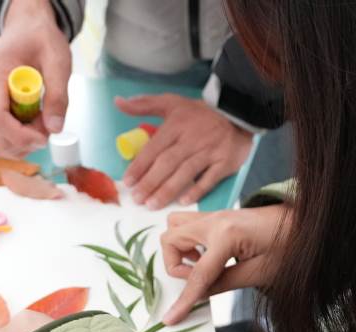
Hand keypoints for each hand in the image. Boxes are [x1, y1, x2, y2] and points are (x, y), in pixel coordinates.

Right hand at [0, 0, 71, 158]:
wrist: (26, 28)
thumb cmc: (41, 39)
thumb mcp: (58, 62)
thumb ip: (58, 95)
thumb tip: (55, 129)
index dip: (19, 135)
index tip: (43, 137)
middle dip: (25, 140)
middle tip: (48, 123)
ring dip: (25, 141)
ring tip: (43, 118)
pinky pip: (3, 134)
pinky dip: (22, 137)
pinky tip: (36, 120)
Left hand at [115, 94, 253, 208]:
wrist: (238, 113)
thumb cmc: (200, 113)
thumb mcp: (172, 102)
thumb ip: (144, 104)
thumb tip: (118, 102)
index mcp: (176, 125)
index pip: (154, 148)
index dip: (140, 166)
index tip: (128, 181)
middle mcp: (192, 139)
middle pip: (167, 163)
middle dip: (150, 182)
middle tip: (137, 198)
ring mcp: (209, 152)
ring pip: (185, 173)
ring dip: (168, 190)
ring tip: (153, 204)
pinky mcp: (224, 163)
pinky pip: (209, 180)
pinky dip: (197, 191)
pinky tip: (183, 202)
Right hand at [160, 205, 289, 324]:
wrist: (307, 223)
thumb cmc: (292, 246)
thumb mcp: (261, 273)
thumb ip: (225, 283)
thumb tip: (199, 295)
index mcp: (227, 235)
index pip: (197, 274)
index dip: (184, 300)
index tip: (170, 318)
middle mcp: (216, 219)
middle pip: (171, 240)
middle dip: (176, 266)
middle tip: (197, 280)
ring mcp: (217, 214)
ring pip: (175, 226)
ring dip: (179, 249)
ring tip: (201, 265)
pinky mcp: (220, 216)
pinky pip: (189, 225)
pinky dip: (189, 242)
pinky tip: (208, 256)